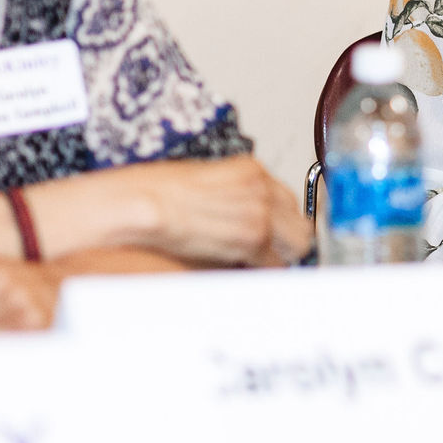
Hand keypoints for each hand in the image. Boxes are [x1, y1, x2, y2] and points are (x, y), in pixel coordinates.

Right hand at [109, 156, 312, 266]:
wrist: (143, 203)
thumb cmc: (156, 193)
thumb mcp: (205, 182)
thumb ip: (234, 198)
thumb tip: (243, 221)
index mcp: (251, 170)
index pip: (289, 202)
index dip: (282, 224)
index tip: (276, 237)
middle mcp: (263, 188)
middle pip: (300, 225)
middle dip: (287, 245)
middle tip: (270, 257)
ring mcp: (261, 213)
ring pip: (296, 247)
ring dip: (278, 259)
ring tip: (255, 266)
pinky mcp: (253, 238)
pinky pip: (275, 265)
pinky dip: (264, 272)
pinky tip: (244, 271)